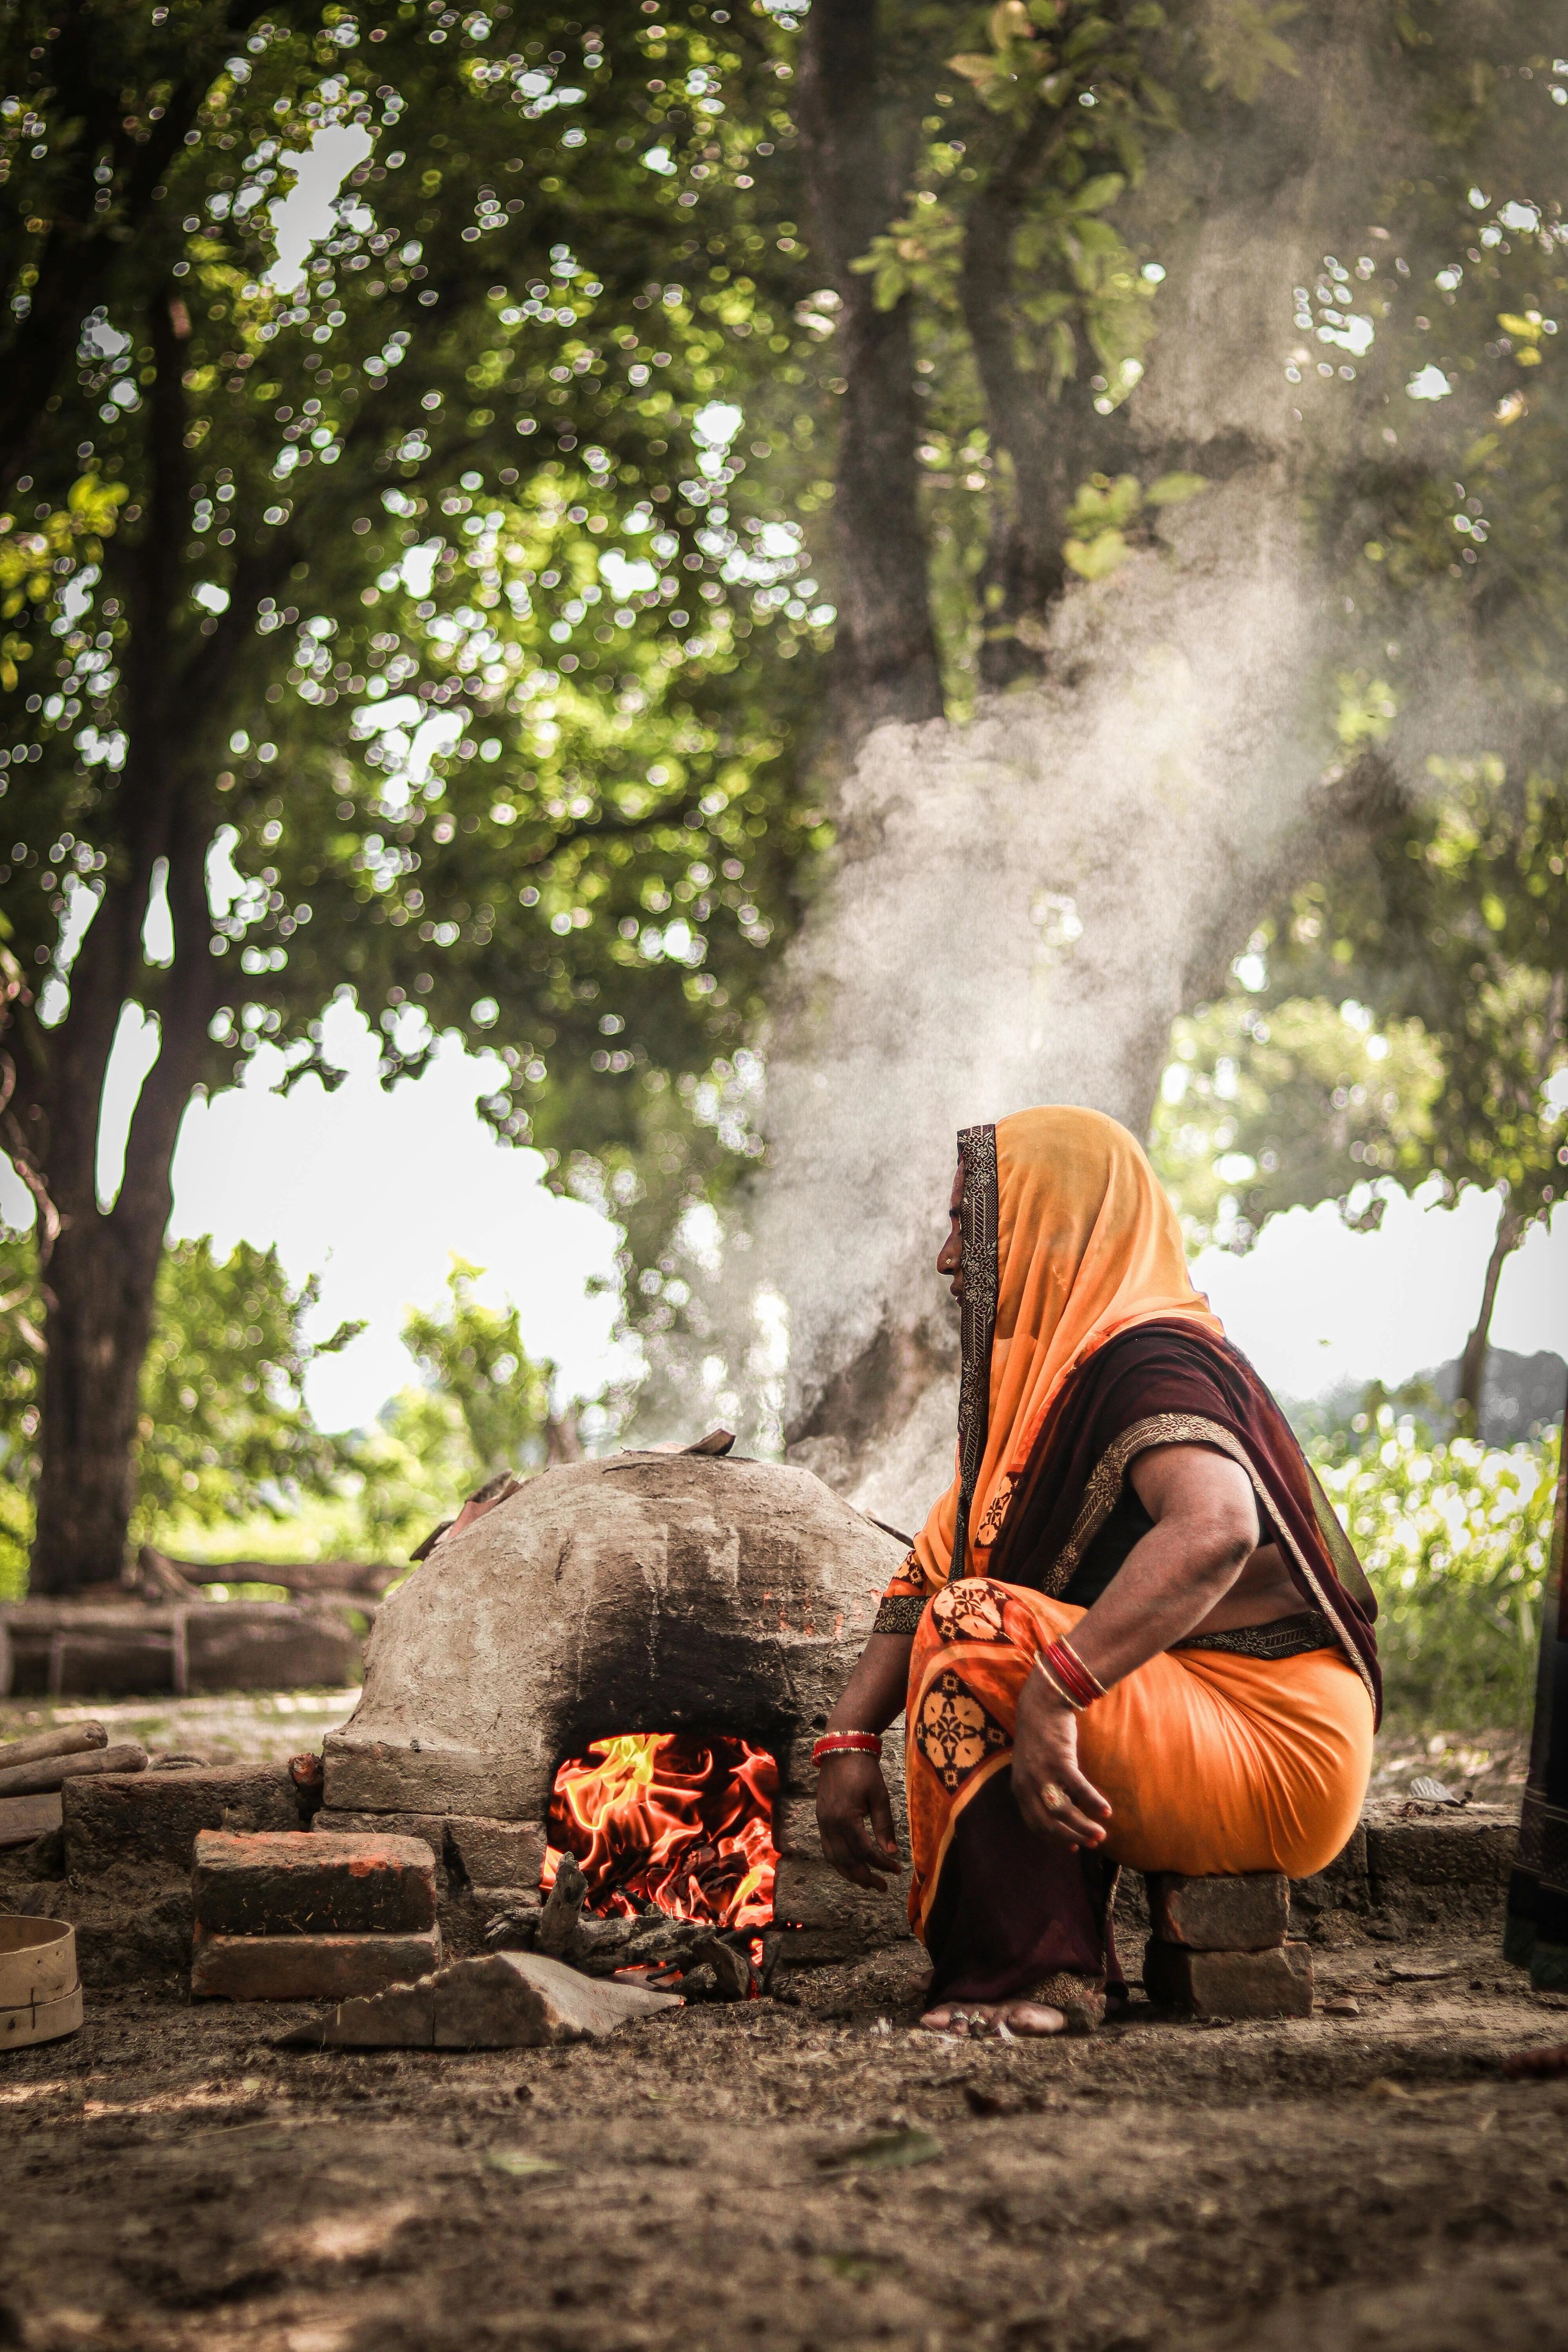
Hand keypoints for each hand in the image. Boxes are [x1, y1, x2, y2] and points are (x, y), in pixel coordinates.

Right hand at [816, 1753, 900, 1888]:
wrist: (841, 1750)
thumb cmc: (864, 1770)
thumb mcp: (879, 1795)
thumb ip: (884, 1825)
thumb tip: (891, 1852)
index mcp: (846, 1817)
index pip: (865, 1850)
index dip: (882, 1863)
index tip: (897, 1869)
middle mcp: (830, 1824)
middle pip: (847, 1860)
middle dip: (865, 1877)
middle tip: (883, 1887)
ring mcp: (822, 1822)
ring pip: (834, 1859)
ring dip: (850, 1874)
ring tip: (867, 1884)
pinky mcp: (821, 1819)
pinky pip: (828, 1849)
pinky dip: (839, 1862)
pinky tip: (851, 1867)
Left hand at [1011, 1664, 1110, 1848]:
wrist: (1041, 1704)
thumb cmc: (1041, 1738)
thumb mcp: (1034, 1767)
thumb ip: (1044, 1790)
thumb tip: (1065, 1813)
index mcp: (1019, 1788)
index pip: (1035, 1824)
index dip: (1054, 1839)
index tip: (1072, 1848)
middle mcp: (1027, 1784)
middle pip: (1048, 1823)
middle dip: (1071, 1837)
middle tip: (1092, 1844)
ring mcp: (1042, 1773)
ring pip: (1063, 1810)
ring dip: (1084, 1826)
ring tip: (1102, 1834)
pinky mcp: (1059, 1760)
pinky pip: (1079, 1788)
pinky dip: (1093, 1802)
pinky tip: (1106, 1811)